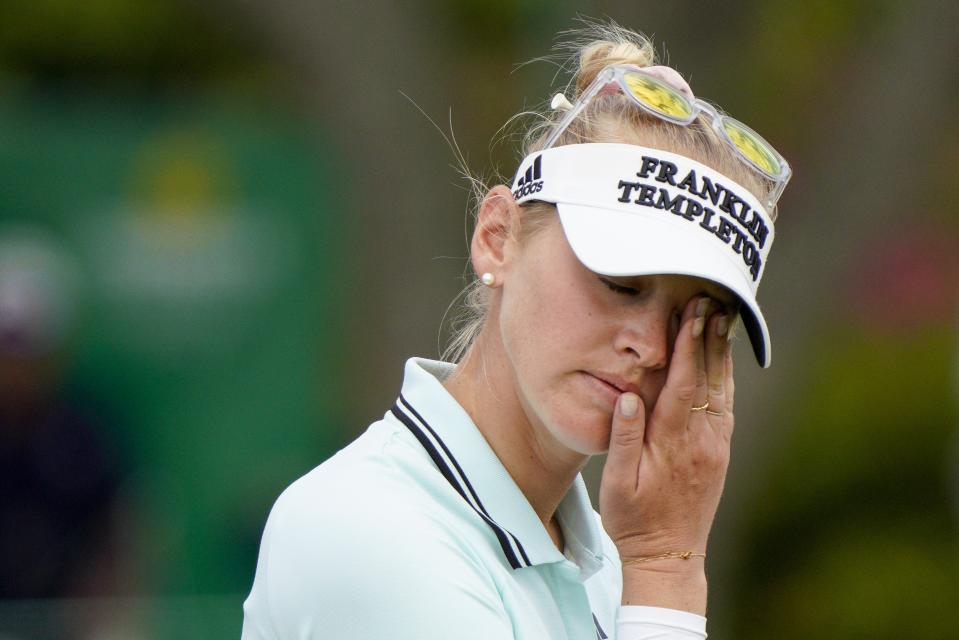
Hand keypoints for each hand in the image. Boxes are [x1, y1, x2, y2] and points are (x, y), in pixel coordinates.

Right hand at [599, 296, 733, 607]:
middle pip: (709, 379)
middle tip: (714, 299)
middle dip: (710, 336)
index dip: (689, 346)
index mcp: (673, 444)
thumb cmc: (634, 518)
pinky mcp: (719, 452)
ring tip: (722, 317)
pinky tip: (723, 359)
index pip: (683, 385)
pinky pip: (726, 405)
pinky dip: (725, 376)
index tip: (692, 314)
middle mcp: (701, 441)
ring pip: (722, 389)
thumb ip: (623, 438)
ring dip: (722, 351)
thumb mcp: (616, 482)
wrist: (670, 556)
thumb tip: (628, 397)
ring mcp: (715, 446)